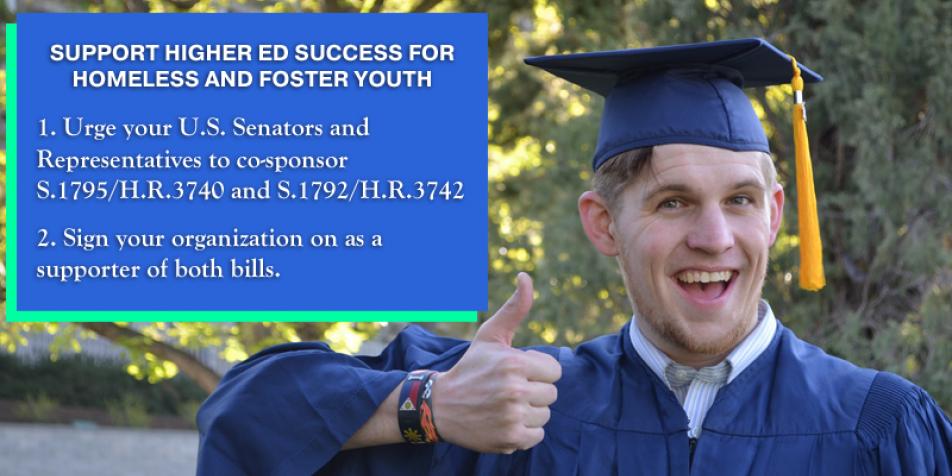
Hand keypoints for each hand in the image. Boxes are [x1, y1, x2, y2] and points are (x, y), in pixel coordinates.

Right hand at [433, 273, 561, 453]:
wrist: (441, 406)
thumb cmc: (471, 367)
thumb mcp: (490, 336)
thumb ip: (515, 308)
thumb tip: (526, 277)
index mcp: (515, 363)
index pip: (554, 371)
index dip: (538, 371)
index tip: (517, 373)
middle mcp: (515, 390)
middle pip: (551, 394)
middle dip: (534, 391)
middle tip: (507, 390)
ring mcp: (513, 417)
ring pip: (545, 415)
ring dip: (529, 412)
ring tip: (504, 406)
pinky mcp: (511, 439)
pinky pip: (538, 435)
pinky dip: (524, 431)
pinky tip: (504, 421)